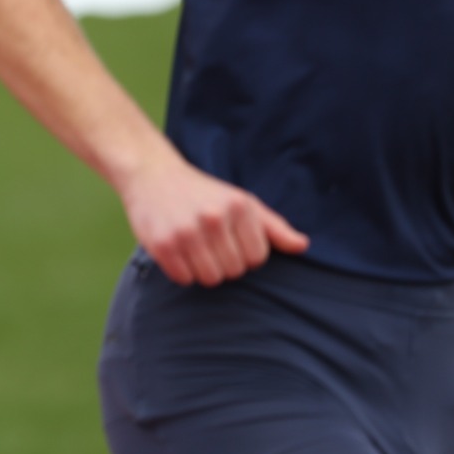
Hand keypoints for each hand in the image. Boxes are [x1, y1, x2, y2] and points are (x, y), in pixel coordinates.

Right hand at [118, 150, 308, 286]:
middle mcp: (213, 218)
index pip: (257, 259)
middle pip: (234, 272)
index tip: (228, 237)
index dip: (244, 253)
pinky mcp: (162, 244)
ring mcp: (186, 232)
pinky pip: (184, 279)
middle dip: (223, 262)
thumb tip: (302, 246)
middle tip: (207, 241)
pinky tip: (177, 249)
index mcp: (237, 206)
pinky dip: (181, 270)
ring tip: (194, 246)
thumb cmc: (202, 192)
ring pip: (210, 279)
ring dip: (203, 269)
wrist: (151, 174)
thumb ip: (273, 226)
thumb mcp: (240, 201)